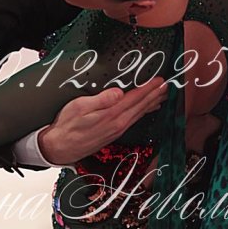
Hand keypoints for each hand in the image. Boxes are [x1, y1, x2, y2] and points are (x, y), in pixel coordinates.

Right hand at [37, 77, 168, 164]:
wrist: (60, 148)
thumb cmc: (67, 125)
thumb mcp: (79, 107)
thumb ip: (101, 100)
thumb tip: (119, 93)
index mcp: (111, 115)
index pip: (134, 98)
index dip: (148, 88)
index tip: (159, 80)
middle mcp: (118, 124)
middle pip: (141, 106)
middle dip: (155, 95)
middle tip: (167, 85)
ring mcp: (117, 130)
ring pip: (139, 114)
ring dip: (152, 103)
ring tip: (163, 95)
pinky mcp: (114, 134)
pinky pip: (134, 120)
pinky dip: (144, 112)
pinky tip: (147, 109)